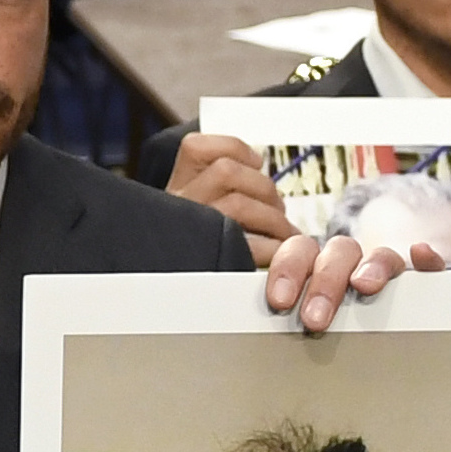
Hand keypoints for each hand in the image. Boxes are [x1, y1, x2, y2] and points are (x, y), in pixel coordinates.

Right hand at [166, 133, 298, 267]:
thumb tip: (258, 163)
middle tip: (275, 210)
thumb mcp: (196, 216)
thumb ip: (219, 190)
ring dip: (272, 218)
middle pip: (226, 171)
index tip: (255, 163)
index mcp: (174, 190)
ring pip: (238, 202)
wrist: (169, 304)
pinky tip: (275, 254)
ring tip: (281, 234)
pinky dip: (273, 247)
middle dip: (263, 188)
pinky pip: (251, 244)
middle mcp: (175, 207)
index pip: (196, 147)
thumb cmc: (195, 256)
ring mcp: (190, 232)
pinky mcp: (211, 260)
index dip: (235, 149)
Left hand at [263, 233, 442, 331]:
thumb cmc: (321, 331)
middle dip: (325, 283)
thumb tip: (255, 340)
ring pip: (380, 256)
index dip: (287, 271)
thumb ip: (282, 324)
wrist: (372, 340)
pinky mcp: (422, 283)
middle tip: (316, 319)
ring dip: (371, 267)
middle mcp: (349, 263)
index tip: (280, 301)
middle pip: (336, 253)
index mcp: (314, 266)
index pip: (298, 252)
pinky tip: (421, 255)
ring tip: (364, 287)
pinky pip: (429, 267)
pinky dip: (426, 260)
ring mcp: (386, 270)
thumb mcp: (298, 325)